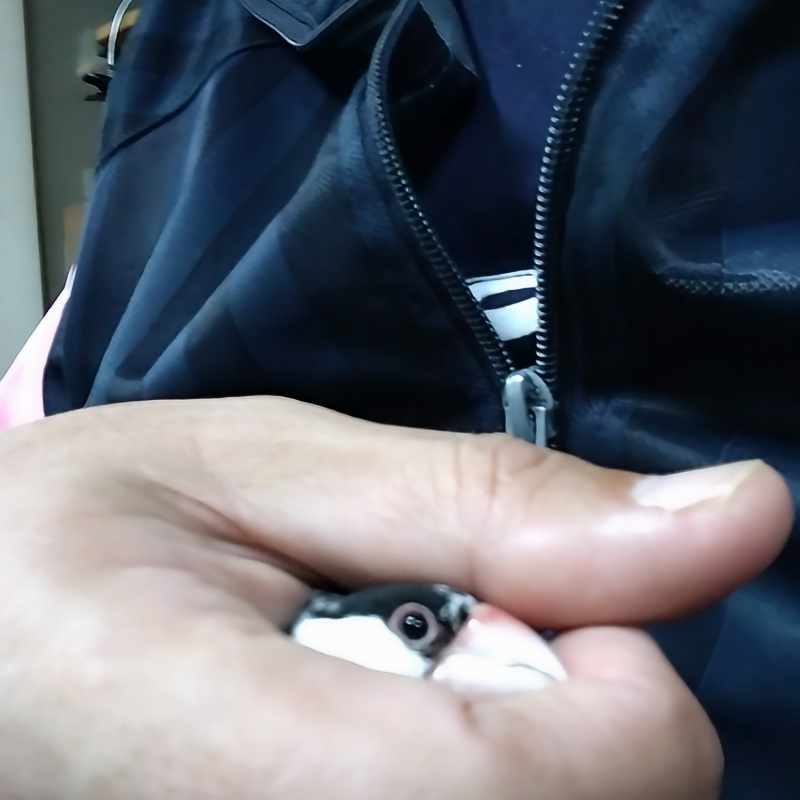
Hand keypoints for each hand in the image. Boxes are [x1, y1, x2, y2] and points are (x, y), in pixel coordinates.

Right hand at [0, 398, 790, 798]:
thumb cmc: (61, 538)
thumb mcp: (254, 470)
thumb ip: (488, 504)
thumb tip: (745, 511)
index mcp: (226, 771)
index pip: (566, 793)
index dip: (619, 692)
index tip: (531, 600)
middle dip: (572, 729)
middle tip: (425, 639)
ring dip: (524, 768)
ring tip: (380, 697)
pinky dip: (476, 786)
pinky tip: (374, 751)